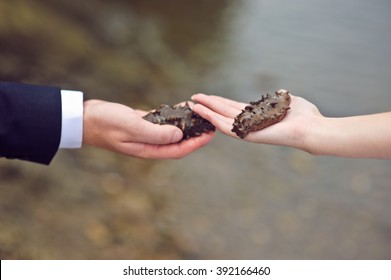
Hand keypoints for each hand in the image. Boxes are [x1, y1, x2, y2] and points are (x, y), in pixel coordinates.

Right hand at [82, 100, 214, 158]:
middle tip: (210, 123)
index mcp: (148, 149)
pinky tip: (182, 106)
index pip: (178, 149)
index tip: (210, 135)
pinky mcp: (141, 123)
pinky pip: (162, 121)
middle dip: (195, 134)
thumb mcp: (132, 127)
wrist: (85, 118)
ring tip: (200, 113)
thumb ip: (156, 133)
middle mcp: (149, 144)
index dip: (196, 144)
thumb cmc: (106, 123)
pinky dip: (173, 115)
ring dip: (186, 123)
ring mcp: (145, 134)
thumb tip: (180, 136)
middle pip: (178, 142)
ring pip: (172, 131)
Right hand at [192, 93, 321, 151]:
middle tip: (194, 98)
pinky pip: (228, 127)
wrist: (311, 128)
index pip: (232, 107)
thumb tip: (281, 92)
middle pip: (223, 112)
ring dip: (207, 111)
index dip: (218, 101)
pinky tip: (204, 112)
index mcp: (256, 114)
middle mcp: (249, 122)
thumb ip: (281, 97)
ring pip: (221, 119)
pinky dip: (214, 119)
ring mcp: (248, 129)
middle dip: (208, 105)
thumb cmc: (304, 115)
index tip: (207, 97)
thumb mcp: (288, 100)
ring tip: (194, 104)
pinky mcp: (248, 135)